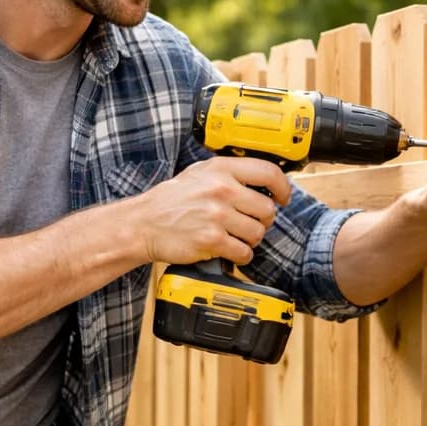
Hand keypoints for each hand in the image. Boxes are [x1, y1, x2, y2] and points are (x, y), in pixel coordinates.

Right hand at [133, 157, 290, 265]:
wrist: (143, 223)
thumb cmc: (172, 200)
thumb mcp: (199, 174)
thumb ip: (229, 174)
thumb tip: (264, 182)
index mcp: (221, 169)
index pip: (269, 173)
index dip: (283, 188)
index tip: (283, 198)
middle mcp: (221, 189)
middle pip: (267, 209)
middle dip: (262, 221)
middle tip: (249, 224)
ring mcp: (216, 215)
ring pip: (257, 233)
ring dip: (250, 240)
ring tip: (234, 238)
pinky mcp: (211, 240)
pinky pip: (243, 252)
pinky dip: (240, 256)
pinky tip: (228, 251)